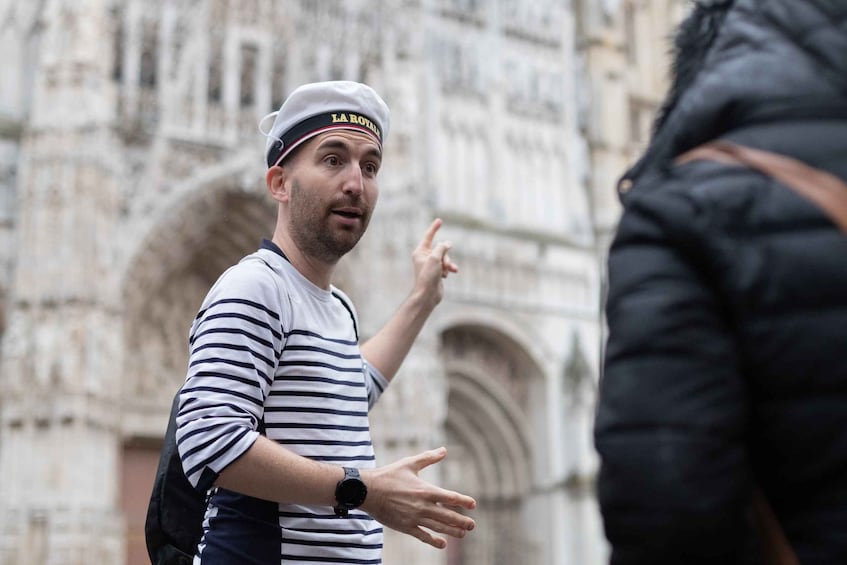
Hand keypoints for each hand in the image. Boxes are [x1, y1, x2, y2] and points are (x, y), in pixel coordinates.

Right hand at [361, 447, 475, 548]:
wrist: (368, 491)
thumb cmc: (389, 475)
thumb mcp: (410, 463)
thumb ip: (428, 458)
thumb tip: (444, 450)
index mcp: (425, 490)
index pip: (450, 497)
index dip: (463, 501)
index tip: (473, 504)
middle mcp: (423, 506)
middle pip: (448, 516)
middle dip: (462, 521)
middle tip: (472, 525)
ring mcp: (414, 518)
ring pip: (438, 527)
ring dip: (452, 531)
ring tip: (463, 534)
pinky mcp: (405, 526)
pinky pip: (422, 536)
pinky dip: (433, 541)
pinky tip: (442, 544)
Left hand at [412, 219, 458, 305]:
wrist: (428, 295)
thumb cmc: (428, 276)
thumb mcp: (435, 258)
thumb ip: (442, 247)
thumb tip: (447, 243)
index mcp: (420, 252)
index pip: (428, 236)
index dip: (434, 228)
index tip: (439, 220)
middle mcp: (424, 257)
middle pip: (440, 248)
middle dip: (446, 255)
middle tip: (444, 264)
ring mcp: (431, 265)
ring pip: (445, 257)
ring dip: (448, 263)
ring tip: (448, 271)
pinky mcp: (437, 272)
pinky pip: (446, 266)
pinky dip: (448, 269)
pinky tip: (448, 275)